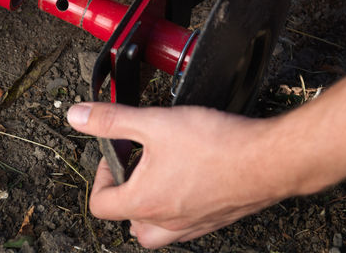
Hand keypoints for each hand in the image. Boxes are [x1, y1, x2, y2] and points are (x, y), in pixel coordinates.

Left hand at [67, 103, 288, 248]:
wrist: (267, 160)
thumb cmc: (214, 146)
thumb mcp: (154, 123)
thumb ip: (113, 119)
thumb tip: (78, 116)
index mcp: (145, 202)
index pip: (101, 204)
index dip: (101, 175)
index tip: (115, 153)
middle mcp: (166, 221)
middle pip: (127, 221)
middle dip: (124, 191)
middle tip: (135, 164)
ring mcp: (192, 225)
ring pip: (156, 230)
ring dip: (148, 205)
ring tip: (156, 174)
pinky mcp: (214, 218)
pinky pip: (184, 225)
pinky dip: (176, 206)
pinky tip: (187, 177)